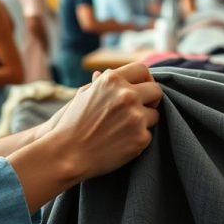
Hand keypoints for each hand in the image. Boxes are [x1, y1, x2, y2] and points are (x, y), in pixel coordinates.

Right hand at [46, 63, 161, 180]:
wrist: (68, 154)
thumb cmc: (72, 124)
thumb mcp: (83, 95)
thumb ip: (100, 83)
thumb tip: (103, 73)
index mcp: (113, 80)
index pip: (142, 69)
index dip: (144, 79)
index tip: (141, 89)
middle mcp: (127, 95)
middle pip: (156, 91)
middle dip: (150, 100)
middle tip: (140, 110)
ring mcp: (136, 116)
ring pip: (154, 114)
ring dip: (144, 121)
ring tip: (123, 129)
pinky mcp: (141, 137)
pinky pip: (149, 134)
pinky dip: (138, 138)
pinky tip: (121, 142)